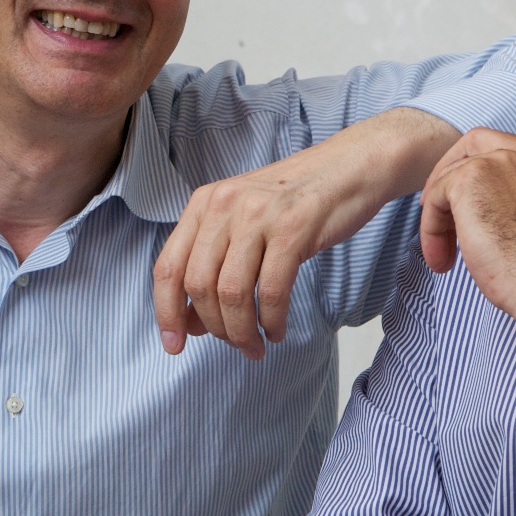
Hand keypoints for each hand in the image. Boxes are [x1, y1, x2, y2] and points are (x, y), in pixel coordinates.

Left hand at [153, 108, 457, 358]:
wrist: (348, 169)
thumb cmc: (293, 204)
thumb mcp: (241, 222)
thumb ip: (212, 263)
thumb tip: (190, 321)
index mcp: (202, 204)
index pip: (167, 267)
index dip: (166, 313)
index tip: (174, 345)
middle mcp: (223, 205)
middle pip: (198, 285)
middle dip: (212, 327)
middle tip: (234, 344)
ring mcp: (258, 215)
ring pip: (232, 293)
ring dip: (241, 331)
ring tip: (255, 345)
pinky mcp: (293, 229)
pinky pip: (271, 291)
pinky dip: (271, 321)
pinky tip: (277, 331)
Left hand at [417, 127, 515, 316]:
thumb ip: (513, 196)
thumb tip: (473, 200)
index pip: (501, 148)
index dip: (474, 168)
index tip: (462, 201)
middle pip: (472, 148)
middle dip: (448, 178)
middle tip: (435, 212)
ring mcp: (500, 161)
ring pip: (450, 178)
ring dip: (440, 218)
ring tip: (444, 254)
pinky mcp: (469, 177)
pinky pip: (435, 197)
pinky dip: (431, 229)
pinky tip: (442, 258)